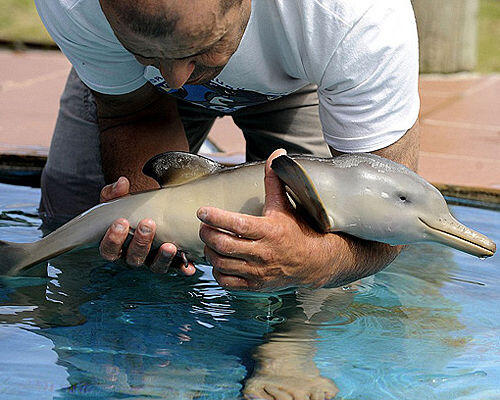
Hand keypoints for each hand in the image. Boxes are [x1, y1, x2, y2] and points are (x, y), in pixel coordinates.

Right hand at [98, 176, 195, 274]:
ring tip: (169, 246)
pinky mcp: (169, 262)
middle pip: (133, 258)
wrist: (148, 213)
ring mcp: (151, 261)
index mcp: (116, 245)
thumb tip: (122, 182)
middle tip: (148, 224)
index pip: (109, 249)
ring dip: (162, 257)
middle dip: (140, 242)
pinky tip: (189, 266)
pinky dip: (182, 268)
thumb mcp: (117, 201)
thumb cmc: (129, 210)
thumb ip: (115, 193)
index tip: (121, 222)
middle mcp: (132, 256)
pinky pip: (175, 269)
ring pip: (154, 266)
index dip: (113, 238)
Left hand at [197, 149, 342, 290]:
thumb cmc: (296, 229)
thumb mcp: (284, 205)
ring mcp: (258, 272)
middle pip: (223, 245)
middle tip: (203, 226)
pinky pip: (227, 282)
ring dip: (210, 252)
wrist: (313, 261)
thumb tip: (277, 154)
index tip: (202, 211)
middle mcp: (263, 253)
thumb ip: (274, 180)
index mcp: (269, 230)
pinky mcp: (255, 286)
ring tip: (210, 242)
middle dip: (207, 234)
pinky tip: (219, 260)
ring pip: (222, 264)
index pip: (236, 224)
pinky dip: (217, 272)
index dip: (215, 217)